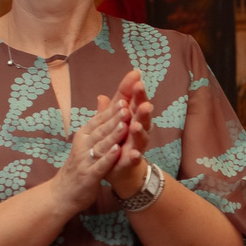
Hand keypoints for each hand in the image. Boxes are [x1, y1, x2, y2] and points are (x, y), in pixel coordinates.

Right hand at [51, 83, 135, 214]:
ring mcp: (85, 160)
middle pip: (101, 129)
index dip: (112, 108)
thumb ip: (98, 122)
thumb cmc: (78, 165)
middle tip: (128, 104)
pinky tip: (118, 150)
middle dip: (114, 117)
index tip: (125, 96)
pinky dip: (108, 157)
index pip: (99, 119)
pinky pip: (100, 165)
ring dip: (113, 134)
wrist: (62, 193)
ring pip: (101, 145)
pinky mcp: (88, 175)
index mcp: (84, 135)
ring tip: (126, 123)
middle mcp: (83, 145)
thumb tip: (104, 98)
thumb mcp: (87, 142)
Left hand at [104, 68, 151, 198]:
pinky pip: (134, 159)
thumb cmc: (118, 142)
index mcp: (132, 118)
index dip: (135, 90)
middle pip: (141, 116)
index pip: (134, 101)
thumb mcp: (111, 125)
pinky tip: (135, 154)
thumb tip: (102, 95)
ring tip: (136, 125)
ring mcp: (136, 145)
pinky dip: (135, 156)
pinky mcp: (132, 161)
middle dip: (142, 108)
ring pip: (140, 136)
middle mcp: (138, 130)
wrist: (120, 169)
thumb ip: (108, 112)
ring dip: (139, 131)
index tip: (136, 76)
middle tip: (143, 100)